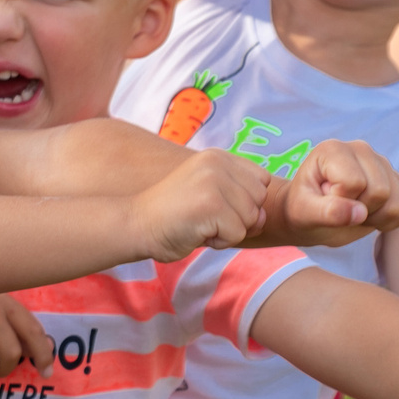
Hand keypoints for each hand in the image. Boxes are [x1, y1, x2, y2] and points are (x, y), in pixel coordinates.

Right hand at [130, 151, 270, 260]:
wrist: (136, 225)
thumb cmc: (173, 216)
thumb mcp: (208, 194)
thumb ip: (239, 199)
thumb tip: (263, 218)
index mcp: (217, 156)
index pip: (261, 181)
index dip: (245, 201)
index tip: (216, 208)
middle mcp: (217, 164)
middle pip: (259, 200)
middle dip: (239, 218)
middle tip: (206, 218)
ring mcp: (214, 182)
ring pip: (251, 219)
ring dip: (229, 231)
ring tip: (200, 225)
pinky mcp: (211, 205)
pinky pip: (238, 234)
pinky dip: (220, 242)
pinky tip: (196, 233)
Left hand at [246, 139, 398, 247]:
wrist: (312, 215)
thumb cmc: (303, 209)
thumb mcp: (305, 213)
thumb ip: (327, 211)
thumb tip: (359, 213)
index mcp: (333, 150)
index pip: (354, 183)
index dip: (340, 201)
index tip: (324, 200)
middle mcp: (361, 150)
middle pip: (379, 192)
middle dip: (359, 211)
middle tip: (339, 209)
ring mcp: (382, 164)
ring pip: (395, 203)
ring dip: (373, 218)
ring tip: (352, 211)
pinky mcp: (396, 181)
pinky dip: (387, 222)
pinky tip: (367, 215)